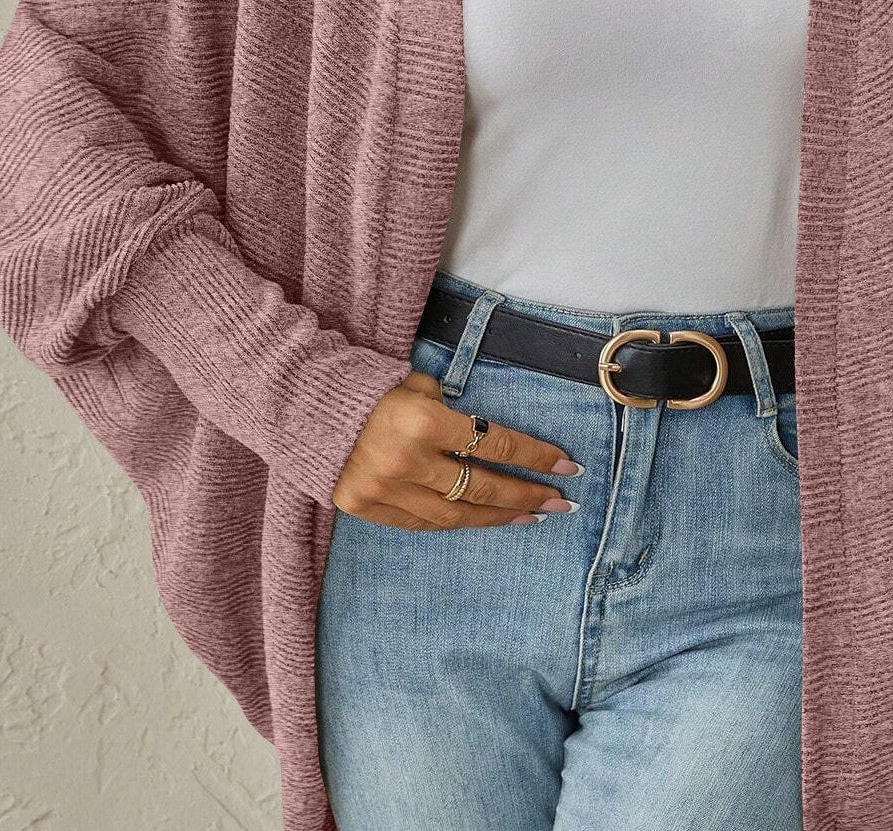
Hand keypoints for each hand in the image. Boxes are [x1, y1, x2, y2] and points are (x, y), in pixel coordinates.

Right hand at [331, 369, 583, 528]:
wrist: (305, 406)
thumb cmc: (373, 389)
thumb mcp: (418, 386)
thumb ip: (451, 411)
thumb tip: (484, 438)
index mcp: (424, 423)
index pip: (495, 444)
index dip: (535, 457)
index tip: (567, 466)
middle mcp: (408, 461)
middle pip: (483, 488)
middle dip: (527, 495)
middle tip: (561, 503)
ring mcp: (386, 490)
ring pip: (457, 516)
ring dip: (499, 517)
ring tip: (530, 517)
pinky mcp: (368, 509)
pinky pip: (424, 524)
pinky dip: (457, 522)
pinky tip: (483, 520)